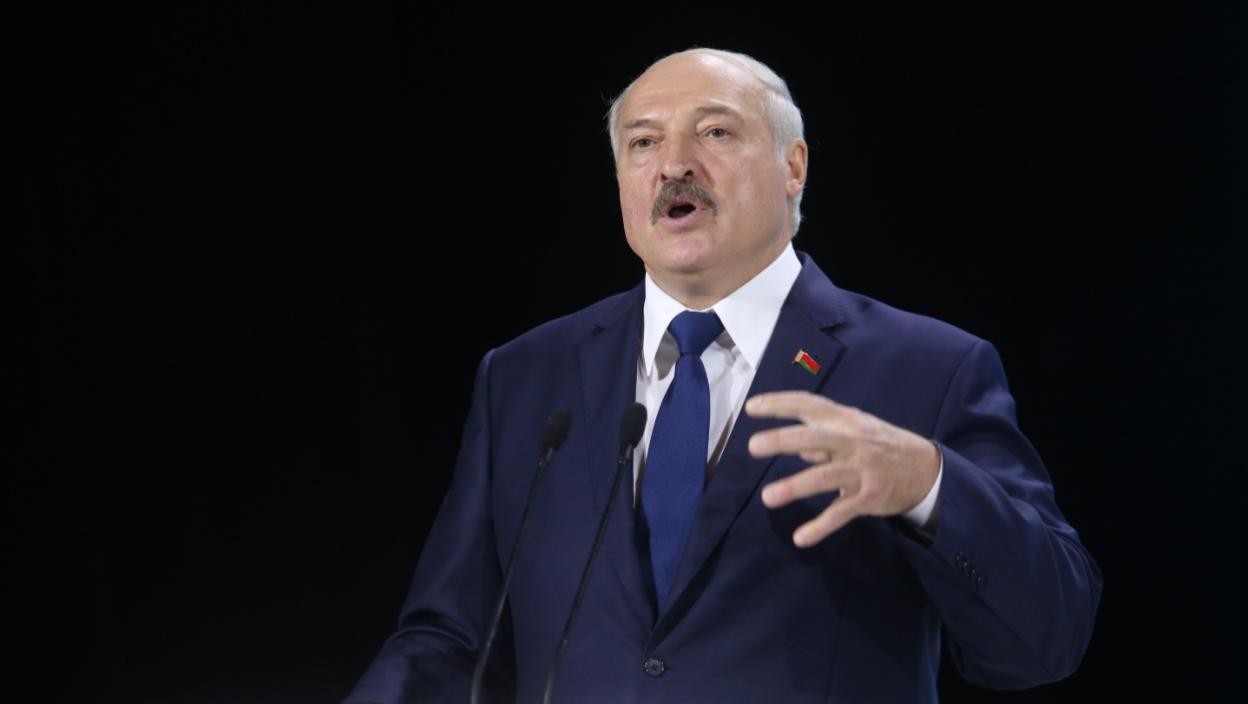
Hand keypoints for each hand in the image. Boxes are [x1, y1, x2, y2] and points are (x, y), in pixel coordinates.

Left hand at [745, 391, 939, 547]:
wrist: (926, 469)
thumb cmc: (880, 446)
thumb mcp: (855, 430)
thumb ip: (824, 436)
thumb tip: (796, 447)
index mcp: (845, 420)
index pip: (809, 405)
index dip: (780, 403)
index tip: (752, 406)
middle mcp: (853, 441)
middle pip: (814, 437)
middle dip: (783, 440)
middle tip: (753, 446)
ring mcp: (861, 470)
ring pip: (824, 477)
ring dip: (794, 487)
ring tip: (767, 498)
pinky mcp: (869, 497)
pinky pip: (841, 512)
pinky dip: (821, 526)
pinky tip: (801, 538)